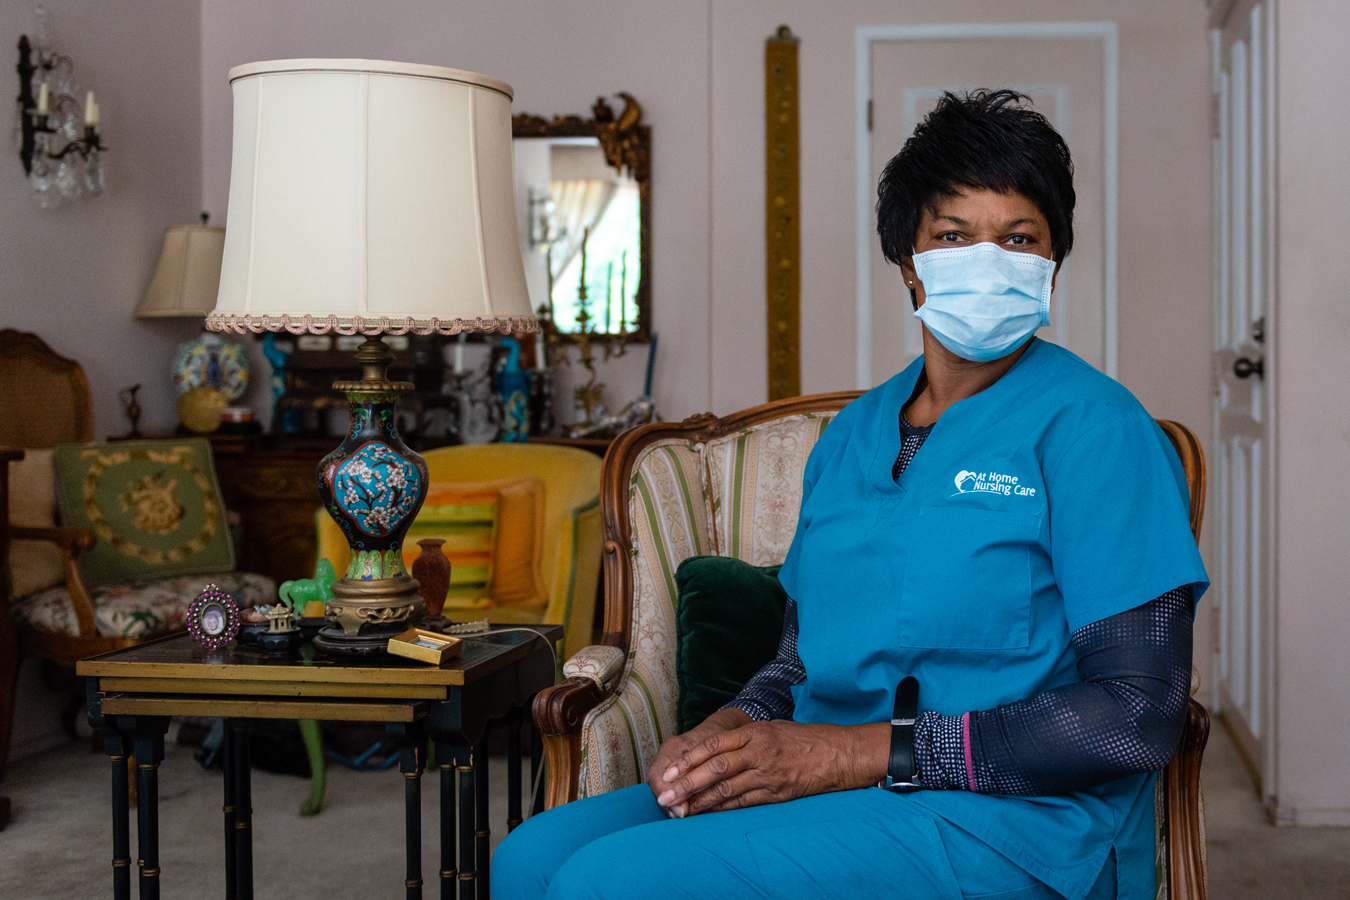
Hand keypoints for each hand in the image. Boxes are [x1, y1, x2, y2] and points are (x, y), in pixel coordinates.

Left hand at [654, 720, 889, 816]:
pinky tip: (707, 814)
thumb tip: (716, 749)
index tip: (670, 771)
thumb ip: (745, 737)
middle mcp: (759, 752)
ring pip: (727, 789)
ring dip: (700, 801)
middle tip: (664, 796)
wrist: (839, 754)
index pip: (713, 745)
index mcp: (754, 732)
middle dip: (686, 784)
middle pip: (715, 769)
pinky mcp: (777, 794)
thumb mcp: (772, 727)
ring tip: (679, 810)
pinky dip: (723, 809)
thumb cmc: (805, 738)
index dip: (689, 759)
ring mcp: (768, 774)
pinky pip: (745, 803)